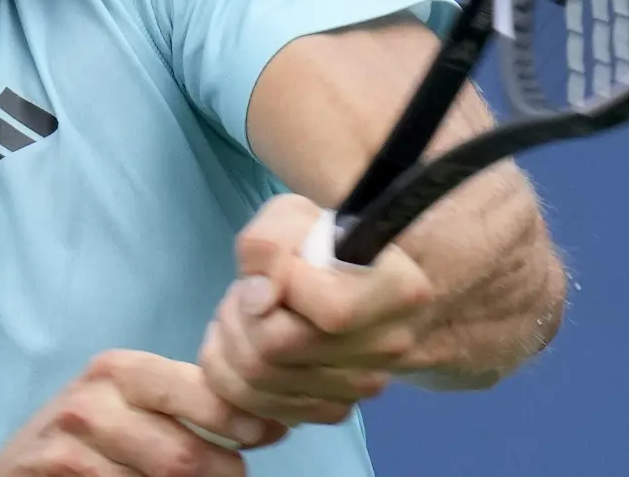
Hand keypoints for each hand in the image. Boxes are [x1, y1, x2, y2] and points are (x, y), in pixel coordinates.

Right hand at [0, 350, 287, 476]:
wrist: (14, 473)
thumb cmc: (87, 442)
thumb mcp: (129, 409)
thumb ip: (184, 406)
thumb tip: (268, 420)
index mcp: (122, 369)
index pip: (200, 390)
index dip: (242, 420)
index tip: (274, 434)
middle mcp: (95, 397)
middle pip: (185, 453)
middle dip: (224, 473)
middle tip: (236, 476)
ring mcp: (72, 439)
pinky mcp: (57, 469)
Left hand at [200, 194, 435, 426]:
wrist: (346, 281)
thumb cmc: (322, 241)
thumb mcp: (293, 217)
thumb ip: (270, 242)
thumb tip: (259, 299)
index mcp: (399, 291)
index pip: (332, 311)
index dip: (283, 289)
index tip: (271, 271)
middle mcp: (389, 346)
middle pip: (278, 351)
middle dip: (237, 318)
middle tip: (239, 294)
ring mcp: (363, 386)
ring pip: (259, 384)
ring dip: (229, 346)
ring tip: (241, 317)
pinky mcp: (334, 410)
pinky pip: (260, 410)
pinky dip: (233, 379)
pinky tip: (245, 347)